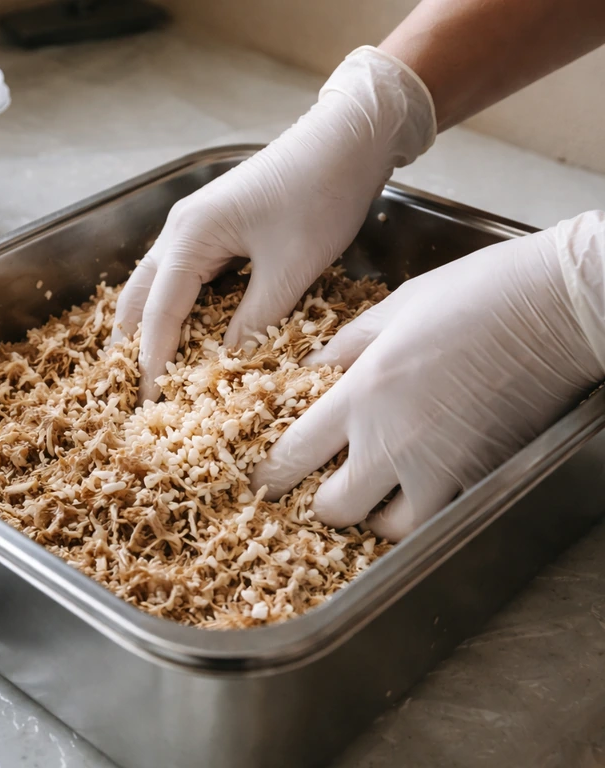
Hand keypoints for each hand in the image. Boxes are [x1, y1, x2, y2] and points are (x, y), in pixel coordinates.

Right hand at [111, 46, 435, 403]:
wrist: (348, 137)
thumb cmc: (321, 195)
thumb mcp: (290, 269)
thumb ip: (254, 321)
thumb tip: (227, 364)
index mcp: (190, 237)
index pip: (159, 313)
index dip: (153, 361)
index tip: (152, 403)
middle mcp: (179, 230)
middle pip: (139, 297)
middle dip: (134, 345)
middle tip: (138, 391)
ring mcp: (193, 225)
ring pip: (155, 285)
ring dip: (150, 326)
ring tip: (154, 369)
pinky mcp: (212, 225)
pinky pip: (179, 275)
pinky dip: (173, 307)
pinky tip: (186, 331)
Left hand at [251, 212, 604, 540]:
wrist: (559, 305)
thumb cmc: (477, 293)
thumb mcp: (392, 308)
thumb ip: (345, 347)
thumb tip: (312, 370)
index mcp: (362, 393)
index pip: (293, 455)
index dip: (272, 475)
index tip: (266, 479)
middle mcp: (394, 440)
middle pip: (334, 509)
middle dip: (323, 504)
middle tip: (328, 486)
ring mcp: (443, 466)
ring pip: (390, 529)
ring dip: (378, 517)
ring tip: (381, 491)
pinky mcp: (485, 476)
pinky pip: (443, 516)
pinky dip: (428, 511)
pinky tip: (425, 486)